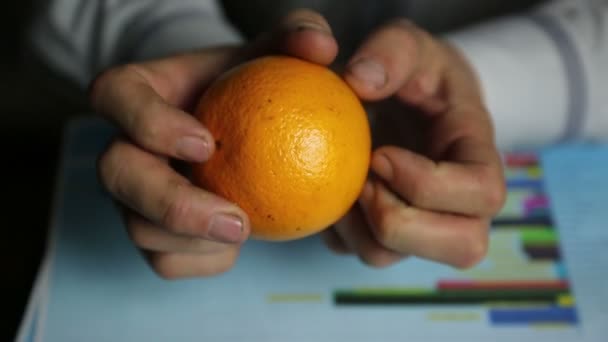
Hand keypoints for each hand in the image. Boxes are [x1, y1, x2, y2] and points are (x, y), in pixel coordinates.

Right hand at [92, 10, 337, 278]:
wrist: (241, 125)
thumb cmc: (253, 83)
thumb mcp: (274, 53)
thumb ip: (296, 38)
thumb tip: (321, 48)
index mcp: (139, 94)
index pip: (116, 96)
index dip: (147, 122)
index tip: (207, 143)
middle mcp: (127, 145)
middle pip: (116, 175)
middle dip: (170, 205)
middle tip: (239, 222)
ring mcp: (133, 193)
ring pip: (138, 229)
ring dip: (193, 241)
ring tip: (249, 232)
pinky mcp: (152, 230)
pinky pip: (166, 261)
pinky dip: (203, 261)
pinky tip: (238, 247)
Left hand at [322, 19, 505, 268]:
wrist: (409, 99)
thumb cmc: (415, 73)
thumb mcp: (410, 45)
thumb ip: (392, 51)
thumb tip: (359, 81)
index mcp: (477, 156)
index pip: (481, 192)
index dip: (427, 184)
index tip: (379, 154)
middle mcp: (461, 203)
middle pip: (461, 246)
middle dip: (398, 222)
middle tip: (362, 181)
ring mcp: (424, 224)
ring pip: (397, 259)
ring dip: (358, 228)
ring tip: (342, 184)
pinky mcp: (387, 234)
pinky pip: (358, 251)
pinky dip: (337, 230)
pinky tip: (329, 192)